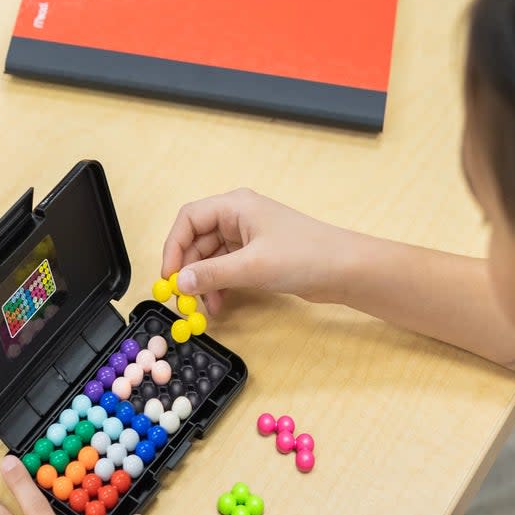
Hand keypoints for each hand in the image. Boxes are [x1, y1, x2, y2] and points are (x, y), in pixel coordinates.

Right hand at [162, 188, 346, 313]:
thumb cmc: (306, 255)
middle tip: (183, 297)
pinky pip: (226, 269)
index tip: (169, 276)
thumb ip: (212, 274)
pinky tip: (219, 304)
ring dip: (204, 282)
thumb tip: (180, 282)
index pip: (189, 219)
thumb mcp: (252, 266)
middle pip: (197, 241)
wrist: (345, 270)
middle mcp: (238, 218)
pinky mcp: (257, 256)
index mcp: (235, 206)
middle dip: (189, 270)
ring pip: (211, 258)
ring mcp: (248, 237)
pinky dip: (219, 286)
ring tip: (204, 307)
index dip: (174, 247)